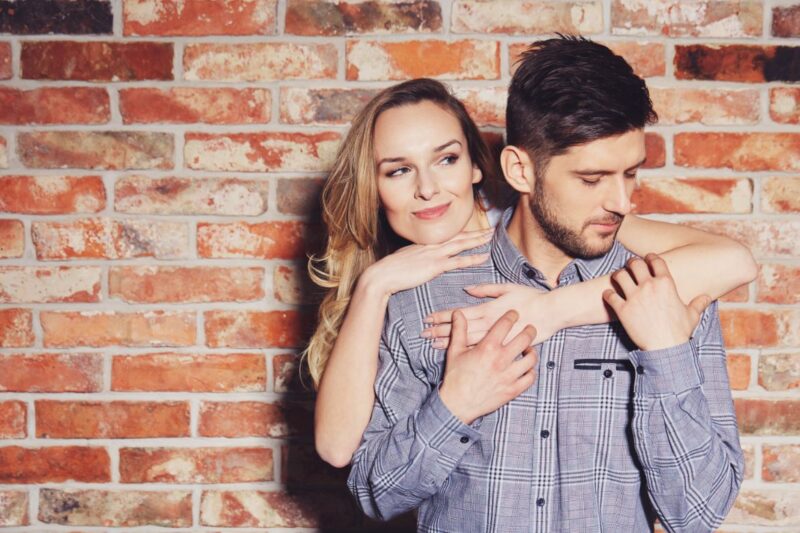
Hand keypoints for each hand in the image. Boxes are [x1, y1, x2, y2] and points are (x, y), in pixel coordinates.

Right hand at [358, 229, 492, 296]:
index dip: (462, 234)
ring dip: (478, 240)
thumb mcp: (404, 262)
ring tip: (491, 237)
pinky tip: (484, 256)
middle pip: (457, 237)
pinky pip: (458, 261)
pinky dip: (472, 258)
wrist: (381, 276)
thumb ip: (414, 260)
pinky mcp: (434, 266)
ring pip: (461, 244)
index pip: (448, 237)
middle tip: (491, 230)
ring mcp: (433, 254)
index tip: (474, 232)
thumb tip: (419, 264)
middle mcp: (430, 246)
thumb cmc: (389, 273)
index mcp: (424, 245)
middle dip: (475, 233)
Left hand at [421, 284, 553, 347]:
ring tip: (433, 344)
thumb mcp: (507, 288)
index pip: (460, 313)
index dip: (442, 316)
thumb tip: (467, 289)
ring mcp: (497, 338)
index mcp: (488, 309)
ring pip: (467, 341)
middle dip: (440, 330)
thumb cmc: (531, 297)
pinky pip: (483, 352)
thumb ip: (486, 289)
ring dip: (449, 342)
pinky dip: (467, 352)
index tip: (427, 319)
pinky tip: (456, 355)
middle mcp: (489, 324)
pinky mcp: (505, 347)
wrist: (551, 313)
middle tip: (423, 334)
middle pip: (459, 329)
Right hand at [439, 310, 536, 424]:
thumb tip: (458, 312)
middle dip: (530, 330)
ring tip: (529, 348)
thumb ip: (459, 329)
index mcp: (487, 347)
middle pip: (525, 339)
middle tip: (530, 328)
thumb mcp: (455, 350)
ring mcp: (509, 376)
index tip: (515, 314)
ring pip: (531, 358)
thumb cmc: (455, 376)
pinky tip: (526, 367)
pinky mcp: (513, 390)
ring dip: (532, 351)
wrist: (457, 404)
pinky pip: (530, 378)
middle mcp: (501, 360)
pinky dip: (531, 371)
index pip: (505, 324)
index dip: (512, 316)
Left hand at [603, 254, 710, 351]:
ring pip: (620, 276)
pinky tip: (608, 295)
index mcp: (666, 283)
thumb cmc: (679, 331)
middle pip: (635, 264)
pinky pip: (610, 295)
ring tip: (618, 278)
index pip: (656, 261)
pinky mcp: (622, 309)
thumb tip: (707, 298)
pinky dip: (607, 294)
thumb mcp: (692, 315)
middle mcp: (649, 286)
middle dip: (632, 263)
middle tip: (631, 266)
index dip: (650, 257)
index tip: (647, 258)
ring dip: (618, 275)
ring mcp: (634, 297)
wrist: (666, 347)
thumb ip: (698, 303)